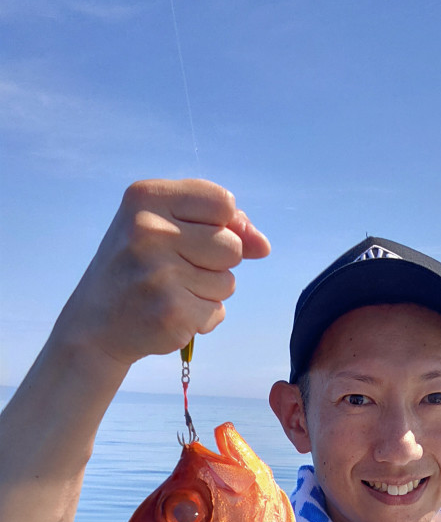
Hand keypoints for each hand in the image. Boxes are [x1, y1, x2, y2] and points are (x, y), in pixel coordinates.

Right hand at [53, 178, 270, 372]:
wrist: (95, 323)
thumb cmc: (137, 267)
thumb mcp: (166, 228)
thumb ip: (220, 225)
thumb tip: (263, 245)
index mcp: (147, 198)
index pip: (224, 203)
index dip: (222, 225)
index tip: (193, 237)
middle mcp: (149, 231)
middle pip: (232, 245)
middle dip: (216, 263)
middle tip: (175, 269)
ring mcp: (160, 274)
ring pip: (228, 282)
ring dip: (208, 292)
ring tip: (170, 292)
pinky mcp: (171, 313)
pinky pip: (217, 312)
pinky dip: (200, 318)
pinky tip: (169, 313)